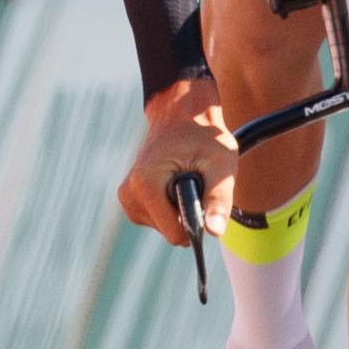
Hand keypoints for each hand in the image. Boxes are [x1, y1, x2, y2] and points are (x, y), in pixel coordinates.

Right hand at [115, 76, 235, 243]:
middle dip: (187, 213)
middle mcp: (129, 193)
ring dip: (180, 209)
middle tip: (195, 181)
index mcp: (145, 185)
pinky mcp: (130, 199)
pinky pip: (158, 220)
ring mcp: (127, 197)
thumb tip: (215, 231)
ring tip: (185, 179)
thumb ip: (218, 198)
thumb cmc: (204, 137)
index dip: (196, 222)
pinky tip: (176, 184)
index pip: (174, 233)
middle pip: (169, 232)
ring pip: (164, 227)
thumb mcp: (220, 164)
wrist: (182, 115)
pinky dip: (172, 207)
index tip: (203, 196)